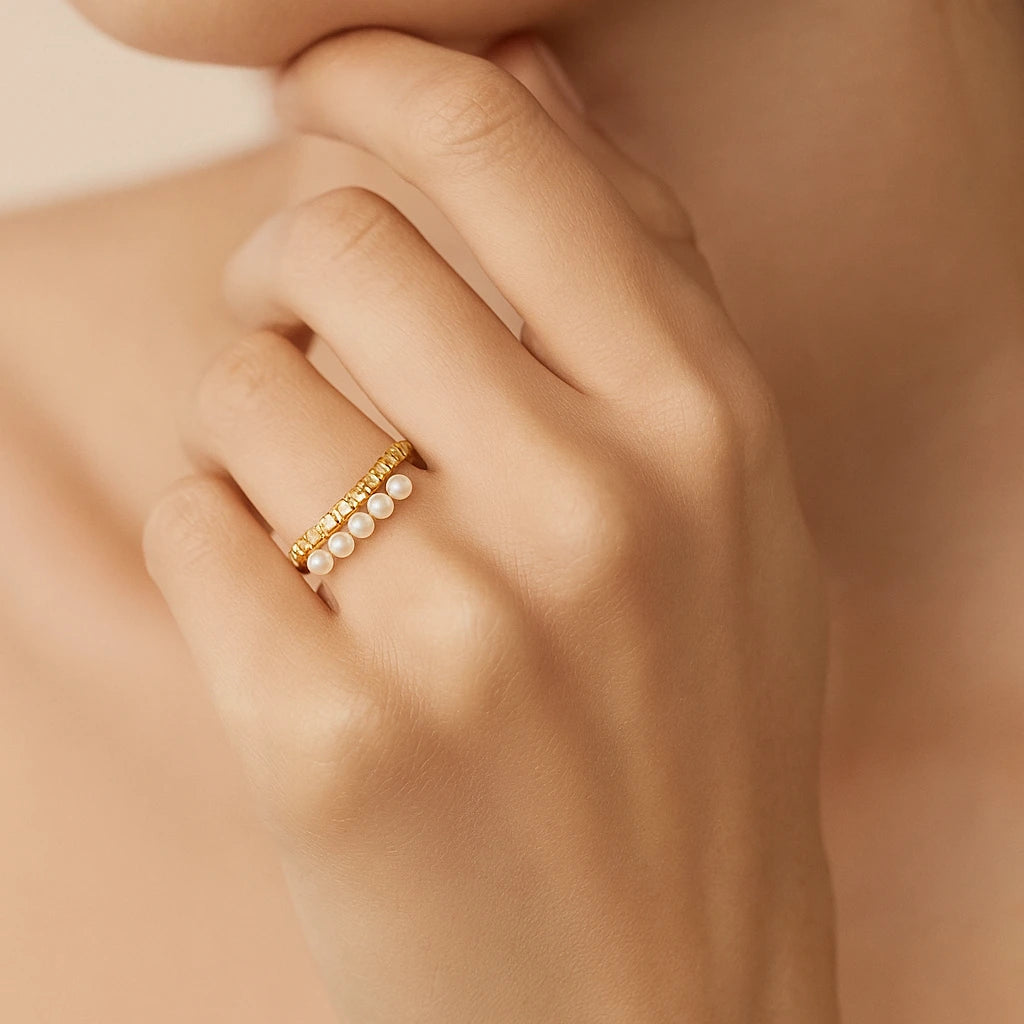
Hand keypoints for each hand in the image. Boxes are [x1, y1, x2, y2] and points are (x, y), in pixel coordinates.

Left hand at [145, 30, 838, 1022]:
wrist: (662, 991)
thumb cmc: (689, 730)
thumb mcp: (724, 496)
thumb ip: (638, 269)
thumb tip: (530, 75)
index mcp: (703, 423)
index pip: (498, 154)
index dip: (380, 80)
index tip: (323, 84)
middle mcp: (593, 506)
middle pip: (326, 242)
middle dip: (286, 277)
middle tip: (310, 340)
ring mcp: (459, 626)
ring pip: (239, 389)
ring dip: (254, 435)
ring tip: (338, 529)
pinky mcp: (330, 740)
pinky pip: (191, 528)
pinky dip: (217, 552)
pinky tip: (304, 630)